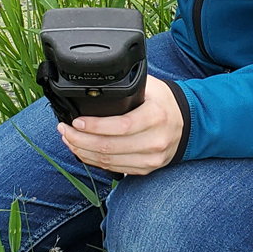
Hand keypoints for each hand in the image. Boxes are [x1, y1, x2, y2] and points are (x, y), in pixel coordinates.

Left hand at [57, 76, 183, 175]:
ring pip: (108, 161)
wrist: (188, 123)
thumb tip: (96, 82)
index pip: (120, 126)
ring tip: (67, 139)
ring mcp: (151, 159)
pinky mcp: (145, 169)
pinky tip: (82, 151)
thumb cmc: (163, 101)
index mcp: (155, 117)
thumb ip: (127, 85)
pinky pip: (114, 169)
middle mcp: (155, 141)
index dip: (95, 127)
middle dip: (80, 140)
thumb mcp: (150, 86)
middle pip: (110, 148)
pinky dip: (94, 161)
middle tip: (64, 130)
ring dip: (83, 151)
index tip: (76, 121)